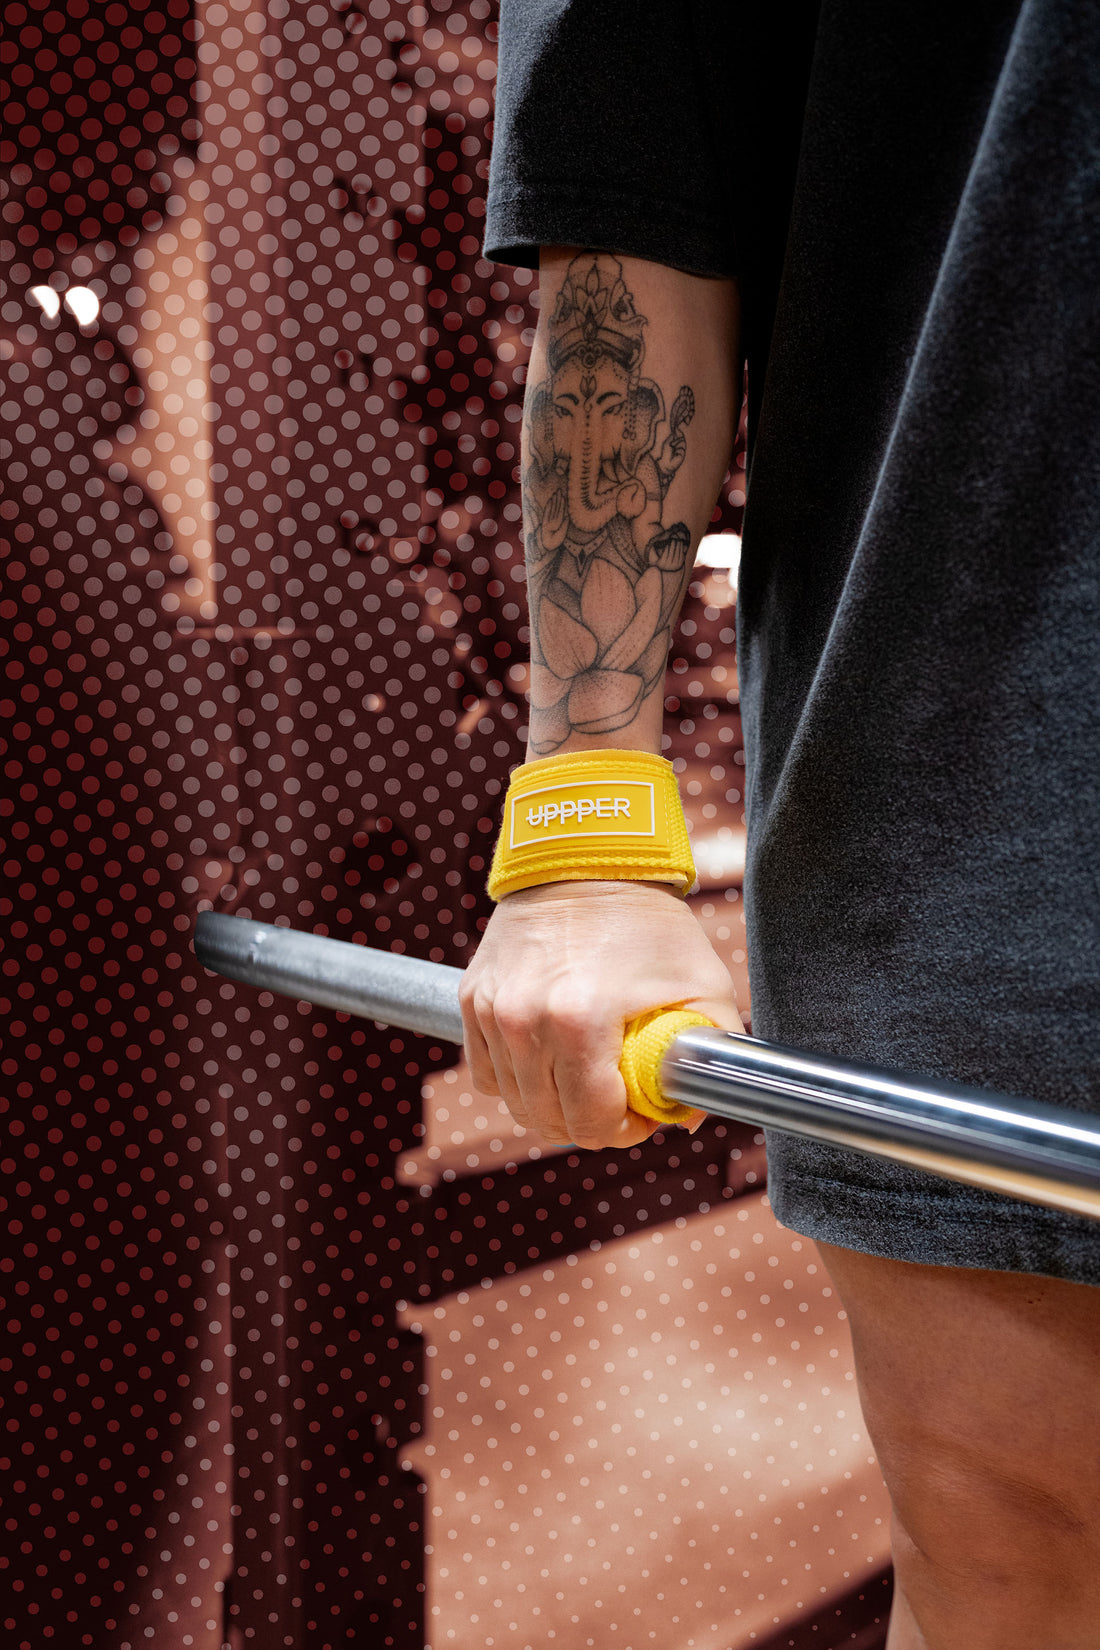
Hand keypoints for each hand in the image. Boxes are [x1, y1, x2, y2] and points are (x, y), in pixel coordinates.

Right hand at [459, 880, 743, 1149]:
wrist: (584, 858)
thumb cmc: (647, 920)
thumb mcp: (701, 982)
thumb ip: (708, 1052)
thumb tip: (686, 1113)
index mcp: (580, 1021)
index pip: (591, 1121)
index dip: (624, 1131)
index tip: (641, 1115)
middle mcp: (524, 1020)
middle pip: (548, 1119)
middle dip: (589, 1123)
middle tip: (617, 1101)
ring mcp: (491, 1010)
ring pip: (514, 1101)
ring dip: (550, 1103)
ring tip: (584, 1078)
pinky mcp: (471, 998)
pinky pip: (486, 1071)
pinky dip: (515, 1078)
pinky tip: (547, 1059)